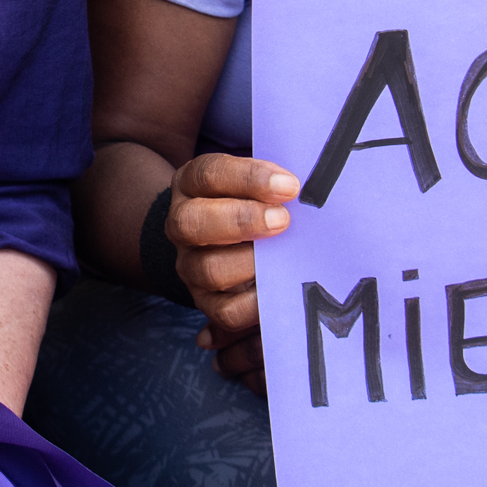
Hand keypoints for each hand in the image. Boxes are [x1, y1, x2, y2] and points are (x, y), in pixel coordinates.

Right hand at [165, 154, 300, 387]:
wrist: (240, 241)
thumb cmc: (262, 202)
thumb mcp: (262, 184)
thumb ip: (277, 183)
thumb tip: (303, 187)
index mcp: (193, 184)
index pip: (209, 174)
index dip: (248, 178)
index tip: (290, 186)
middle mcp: (183, 223)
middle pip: (191, 222)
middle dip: (241, 220)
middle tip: (283, 221)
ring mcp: (190, 264)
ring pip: (206, 269)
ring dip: (248, 264)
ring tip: (284, 259)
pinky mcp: (206, 302)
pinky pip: (224, 312)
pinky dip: (254, 306)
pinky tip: (281, 291)